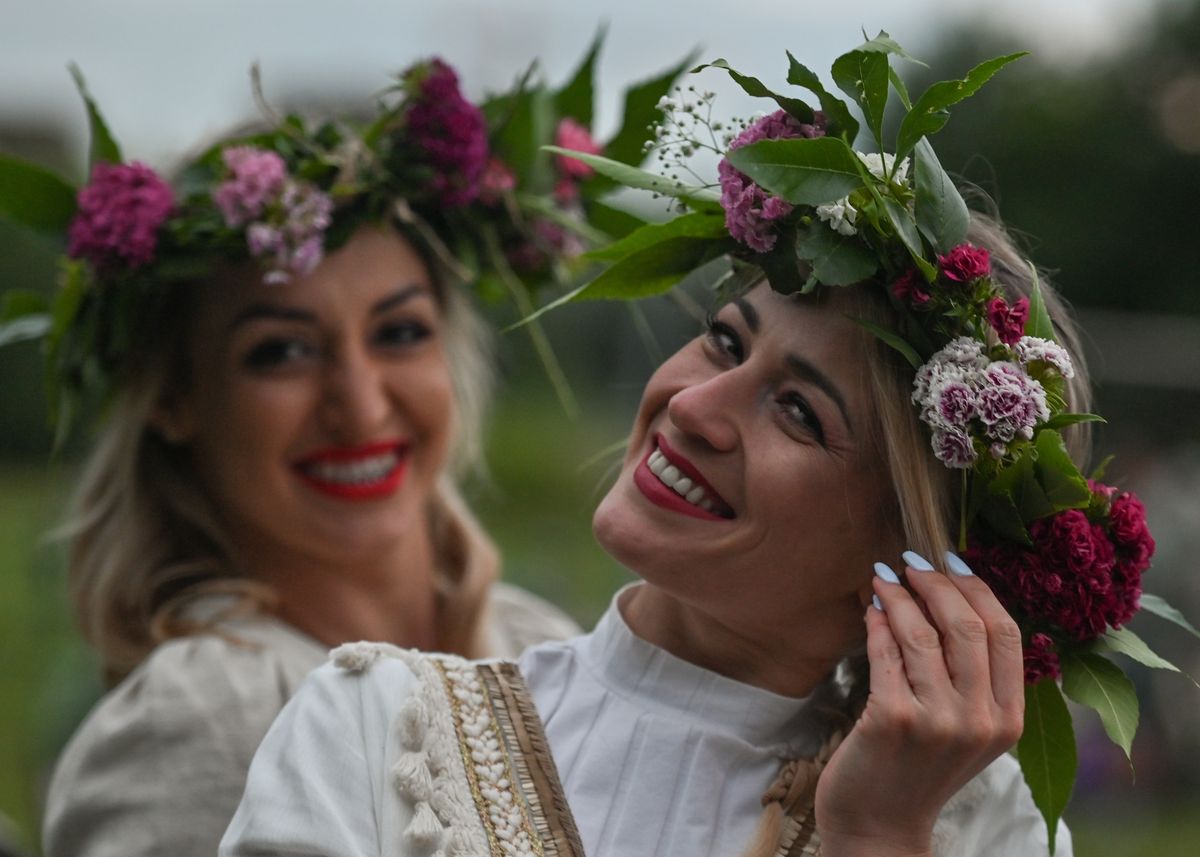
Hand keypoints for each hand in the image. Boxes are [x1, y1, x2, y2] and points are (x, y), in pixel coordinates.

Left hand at [814, 551, 1024, 856]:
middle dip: (935, 583)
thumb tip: (951, 596)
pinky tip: (869, 611)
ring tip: (882, 579)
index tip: (952, 562)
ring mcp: (937, 721)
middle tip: (911, 562)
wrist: (880, 829)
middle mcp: (980, 720)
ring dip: (898, 597)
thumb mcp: (967, 731)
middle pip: (967, 625)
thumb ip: (973, 678)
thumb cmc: (919, 772)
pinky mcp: (892, 719)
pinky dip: (876, 624)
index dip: (978, 589)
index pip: (1007, 634)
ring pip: (922, 633)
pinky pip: (885, 653)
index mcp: (1008, 721)